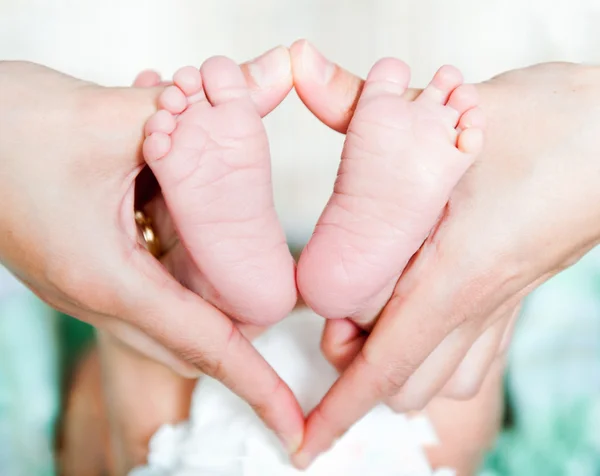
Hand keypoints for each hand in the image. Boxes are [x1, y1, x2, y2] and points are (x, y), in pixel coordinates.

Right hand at [0, 55, 303, 450]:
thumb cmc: (11, 129)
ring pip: (175, 308)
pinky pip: (152, 279)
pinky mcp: (88, 265)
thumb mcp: (109, 122)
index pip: (206, 346)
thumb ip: (188, 121)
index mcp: (108, 280)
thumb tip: (260, 86)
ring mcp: (91, 285)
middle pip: (196, 336)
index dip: (258, 387)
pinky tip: (183, 207)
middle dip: (244, 325)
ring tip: (235, 236)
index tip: (294, 429)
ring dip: (212, 281)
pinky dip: (182, 255)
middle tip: (282, 293)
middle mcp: (100, 296)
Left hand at [289, 42, 599, 465]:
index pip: (384, 365)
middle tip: (338, 319)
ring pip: (442, 384)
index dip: (338, 410)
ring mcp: (500, 309)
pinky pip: (475, 363)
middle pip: (403, 385)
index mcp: (453, 273)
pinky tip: (419, 320)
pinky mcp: (514, 299)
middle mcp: (476, 305)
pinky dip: (436, 360)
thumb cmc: (545, 125)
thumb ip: (356, 101)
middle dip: (358, 370)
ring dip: (398, 367)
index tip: (304, 441)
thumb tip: (297, 65)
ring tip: (373, 319)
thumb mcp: (445, 111)